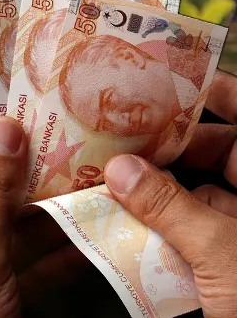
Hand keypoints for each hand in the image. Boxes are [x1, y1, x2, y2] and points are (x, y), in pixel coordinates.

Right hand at [103, 70, 236, 315]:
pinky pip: (208, 234)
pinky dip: (174, 230)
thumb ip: (170, 208)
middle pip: (222, 153)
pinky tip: (133, 229)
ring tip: (114, 184)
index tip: (159, 81)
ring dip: (164, 193)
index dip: (208, 93)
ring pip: (210, 196)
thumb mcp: (222, 254)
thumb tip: (122, 169)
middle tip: (118, 141)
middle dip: (168, 148)